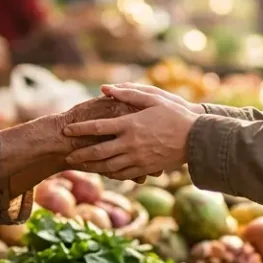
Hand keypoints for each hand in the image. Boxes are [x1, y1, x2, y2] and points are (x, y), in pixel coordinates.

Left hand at [63, 86, 200, 179]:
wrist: (197, 139)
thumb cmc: (176, 114)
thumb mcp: (153, 98)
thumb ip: (128, 93)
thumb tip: (104, 88)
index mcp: (130, 125)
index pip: (97, 127)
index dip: (79, 129)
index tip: (66, 130)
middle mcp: (131, 144)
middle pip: (98, 152)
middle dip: (80, 154)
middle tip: (67, 156)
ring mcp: (138, 158)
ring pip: (108, 166)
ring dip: (92, 166)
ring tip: (80, 166)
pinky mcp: (145, 168)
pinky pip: (123, 174)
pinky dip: (110, 174)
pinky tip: (103, 172)